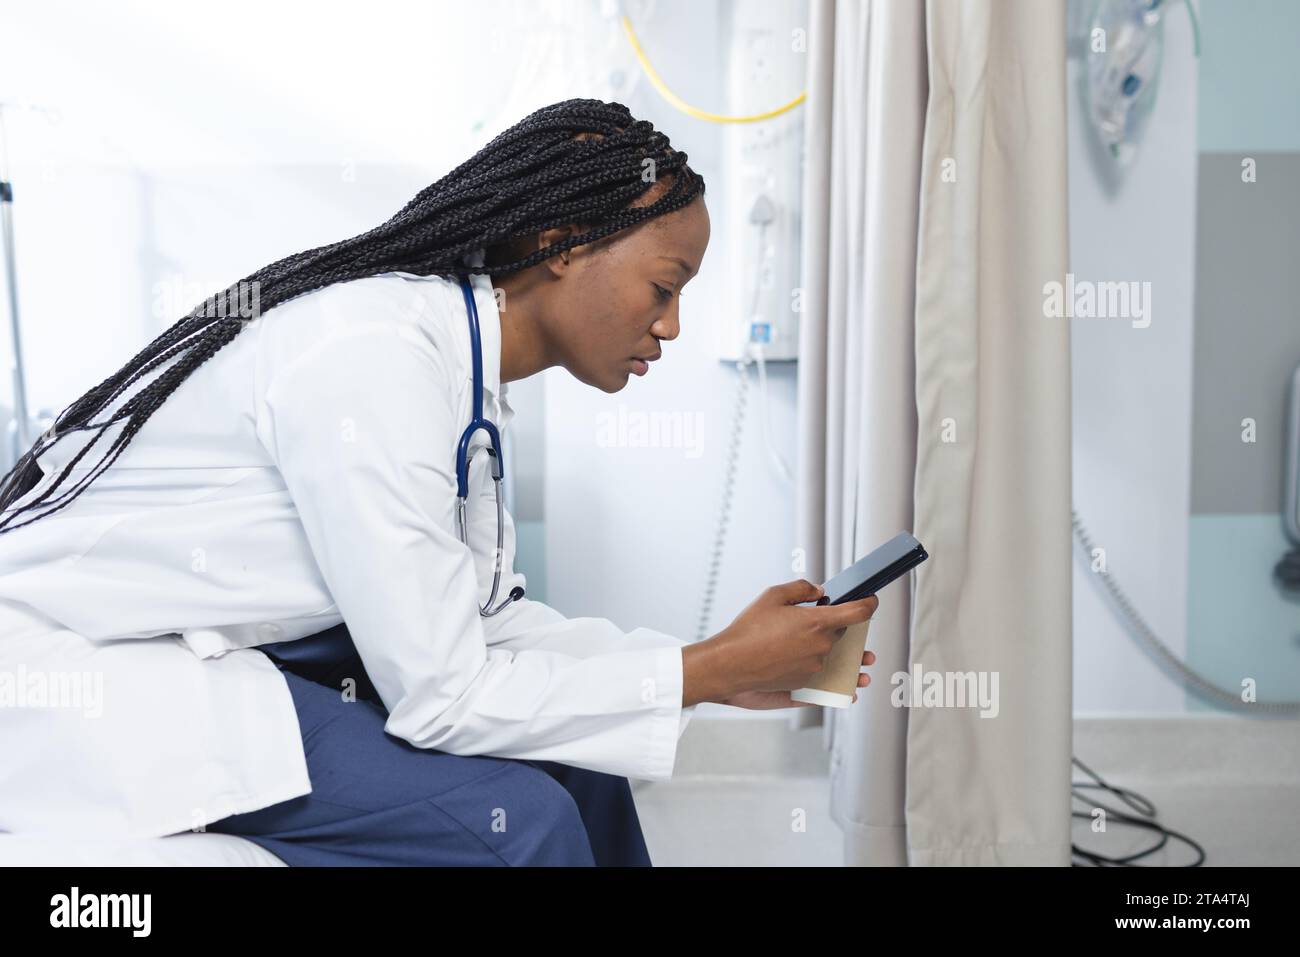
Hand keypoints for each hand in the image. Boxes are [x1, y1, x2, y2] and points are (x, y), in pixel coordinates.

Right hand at [682, 579, 878, 706]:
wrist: (729, 665)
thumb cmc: (747, 630)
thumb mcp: (772, 596)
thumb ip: (801, 589)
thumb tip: (819, 591)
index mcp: (818, 623)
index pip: (858, 613)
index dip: (869, 603)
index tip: (871, 601)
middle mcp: (822, 648)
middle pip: (845, 636)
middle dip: (846, 629)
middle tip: (842, 623)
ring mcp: (815, 670)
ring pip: (837, 661)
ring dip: (849, 659)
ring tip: (864, 661)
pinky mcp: (806, 686)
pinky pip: (830, 687)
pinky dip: (841, 688)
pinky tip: (851, 691)